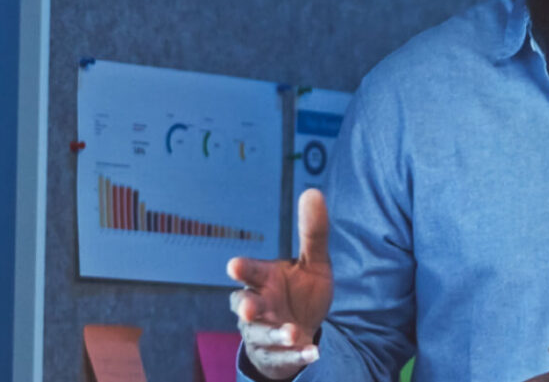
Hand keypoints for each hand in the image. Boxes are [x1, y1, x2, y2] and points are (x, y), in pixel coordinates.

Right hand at [226, 189, 333, 379]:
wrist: (300, 332)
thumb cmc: (300, 292)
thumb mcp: (313, 263)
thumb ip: (313, 233)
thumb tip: (314, 191)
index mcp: (263, 279)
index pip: (250, 272)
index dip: (243, 270)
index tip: (234, 266)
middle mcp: (257, 304)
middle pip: (245, 305)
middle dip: (247, 306)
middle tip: (251, 308)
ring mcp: (261, 332)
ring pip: (261, 333)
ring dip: (275, 333)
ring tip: (292, 332)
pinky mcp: (273, 354)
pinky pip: (283, 356)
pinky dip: (296, 355)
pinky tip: (312, 352)